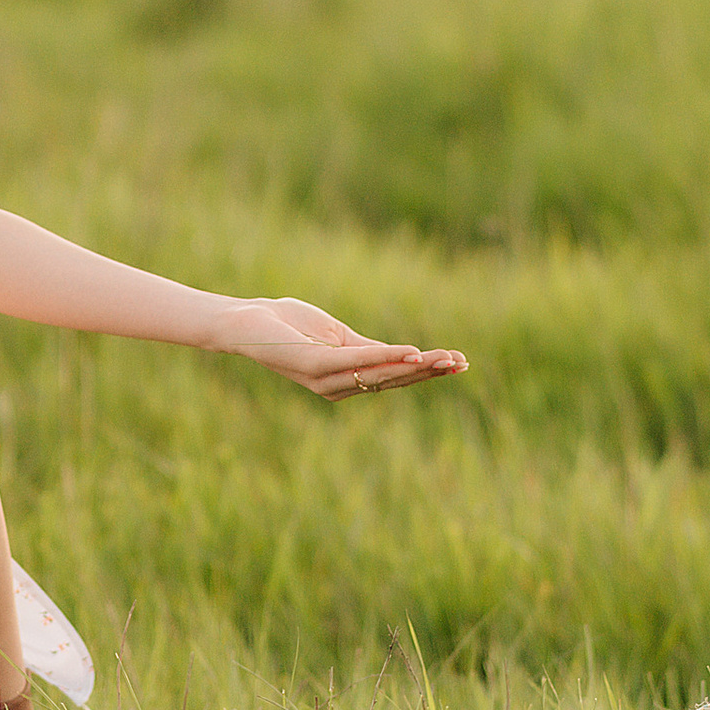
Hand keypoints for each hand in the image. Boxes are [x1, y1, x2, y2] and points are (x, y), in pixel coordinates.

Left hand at [207, 296, 467, 401]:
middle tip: (462, 364)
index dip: (427, 371)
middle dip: (430, 372)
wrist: (246, 322)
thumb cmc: (287, 324)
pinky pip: (358, 361)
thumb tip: (400, 355)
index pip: (394, 378)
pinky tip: (411, 352)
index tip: (459, 362)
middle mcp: (338, 387)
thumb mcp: (335, 335)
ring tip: (445, 358)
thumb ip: (365, 348)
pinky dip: (387, 357)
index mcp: (346, 380)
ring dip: (417, 366)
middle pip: (394, 380)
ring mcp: (327, 379)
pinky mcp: (315, 365)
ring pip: (381, 373)